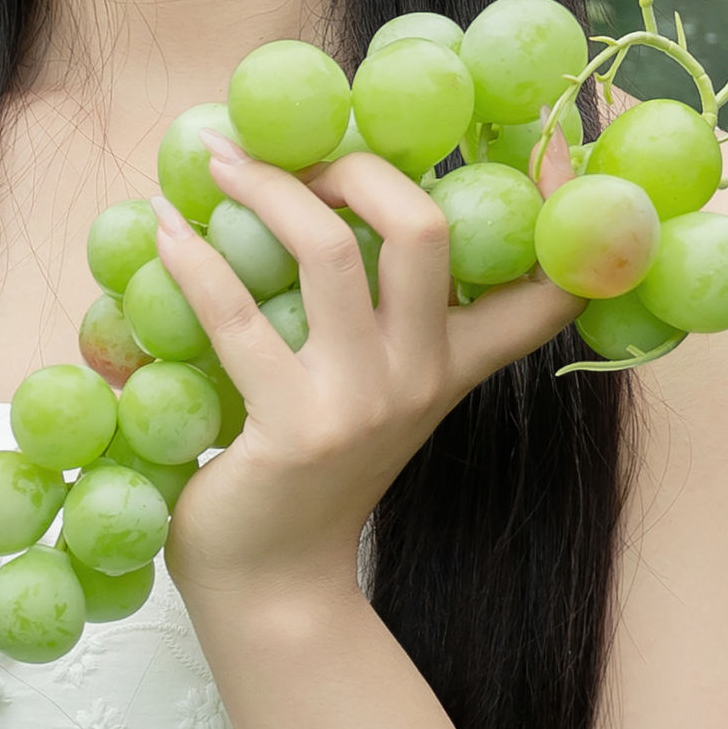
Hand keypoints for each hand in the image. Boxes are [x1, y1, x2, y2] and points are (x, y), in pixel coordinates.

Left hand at [151, 134, 578, 612]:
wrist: (271, 586)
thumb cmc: (307, 476)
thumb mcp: (368, 395)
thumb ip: (371, 319)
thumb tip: (315, 195)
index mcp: (453, 364)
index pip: (544, 289)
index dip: (560, 210)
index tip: (556, 142)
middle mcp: (422, 376)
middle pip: (425, 227)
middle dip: (356, 164)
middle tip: (291, 147)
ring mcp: (363, 402)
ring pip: (333, 250)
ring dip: (265, 188)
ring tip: (215, 159)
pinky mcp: (294, 427)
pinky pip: (238, 315)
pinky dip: (194, 260)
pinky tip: (167, 231)